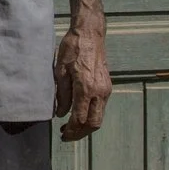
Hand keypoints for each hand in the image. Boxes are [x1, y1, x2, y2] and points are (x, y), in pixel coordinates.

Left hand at [54, 20, 110, 137]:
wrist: (90, 34)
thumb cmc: (73, 49)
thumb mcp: (60, 71)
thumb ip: (62, 94)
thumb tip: (61, 113)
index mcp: (86, 88)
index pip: (80, 118)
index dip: (71, 130)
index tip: (62, 134)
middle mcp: (99, 91)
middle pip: (94, 123)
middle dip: (80, 133)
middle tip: (66, 135)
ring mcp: (106, 89)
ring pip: (99, 117)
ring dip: (86, 125)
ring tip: (71, 127)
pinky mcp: (108, 86)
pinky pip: (101, 108)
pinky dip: (91, 115)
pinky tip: (79, 114)